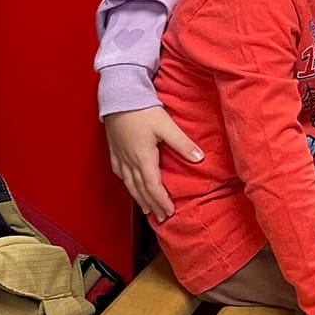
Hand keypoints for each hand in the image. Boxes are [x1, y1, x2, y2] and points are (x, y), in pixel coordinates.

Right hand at [103, 106, 202, 220]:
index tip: (169, 212)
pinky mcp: (114, 151)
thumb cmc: (142, 109)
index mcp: (143, 158)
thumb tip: (199, 158)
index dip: (161, 201)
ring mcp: (120, 157)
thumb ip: (182, 143)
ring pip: (129, 184)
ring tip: (147, 209)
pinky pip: (120, 174)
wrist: (118, 96)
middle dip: (152, 205)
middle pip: (141, 189)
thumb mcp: (166, 125)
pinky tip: (130, 186)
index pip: (153, 187)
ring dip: (139, 198)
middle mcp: (129, 161)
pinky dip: (128, 185)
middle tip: (161, 217)